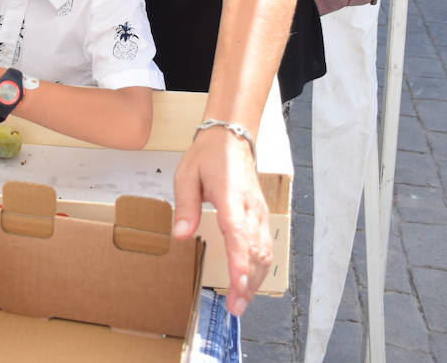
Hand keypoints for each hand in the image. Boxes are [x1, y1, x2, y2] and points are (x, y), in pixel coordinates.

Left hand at [172, 125, 270, 315]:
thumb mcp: (186, 176)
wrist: (231, 139)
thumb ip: (185, 207)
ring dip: (255, 280)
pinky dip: (260, 268)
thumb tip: (181, 236)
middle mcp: (250, 208)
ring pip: (264, 252)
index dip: (239, 262)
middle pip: (255, 250)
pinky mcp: (261, 216)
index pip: (238, 234)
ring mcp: (259, 213)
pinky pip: (265, 246)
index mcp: (231, 196)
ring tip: (241, 302)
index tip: (237, 284)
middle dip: (247, 282)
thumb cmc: (207, 157)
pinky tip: (250, 282)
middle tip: (234, 307)